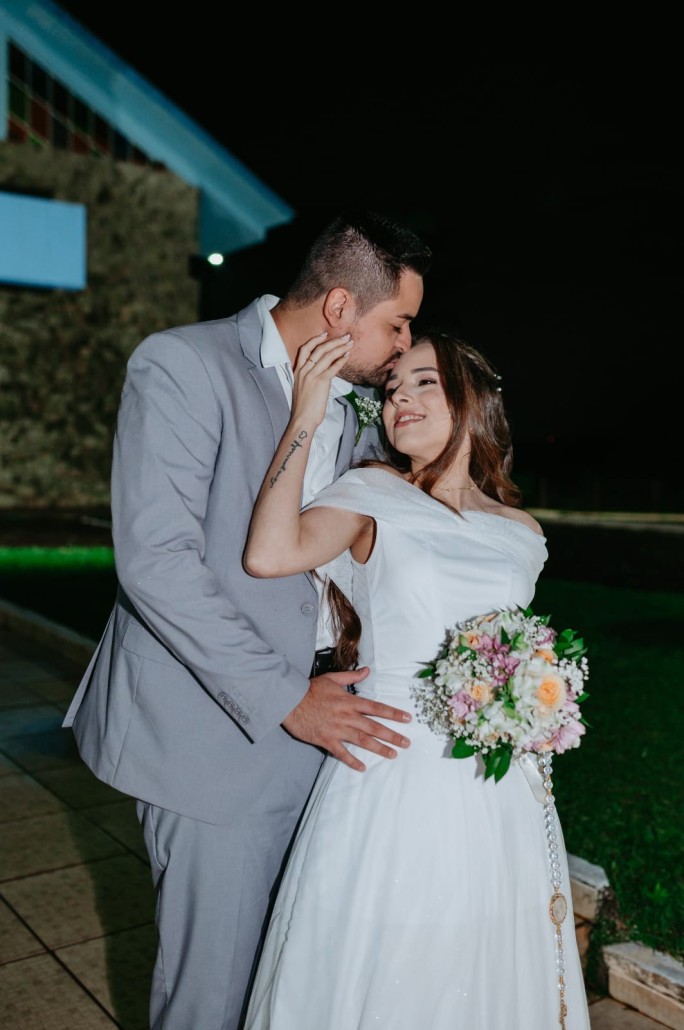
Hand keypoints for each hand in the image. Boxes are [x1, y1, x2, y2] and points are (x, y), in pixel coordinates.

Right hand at [282, 667, 411, 771]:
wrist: (289, 701)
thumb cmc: (310, 689)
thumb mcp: (333, 679)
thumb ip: (352, 677)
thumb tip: (367, 671)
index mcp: (350, 701)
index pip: (376, 708)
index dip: (393, 713)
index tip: (407, 719)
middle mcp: (347, 716)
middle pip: (374, 727)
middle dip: (392, 735)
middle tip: (406, 743)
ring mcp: (337, 729)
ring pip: (362, 740)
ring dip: (379, 748)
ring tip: (392, 754)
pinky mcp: (326, 740)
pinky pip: (341, 753)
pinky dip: (352, 761)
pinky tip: (362, 767)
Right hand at [291, 332, 352, 426]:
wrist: (302, 419)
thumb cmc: (304, 407)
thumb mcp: (303, 387)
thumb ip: (310, 377)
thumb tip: (324, 371)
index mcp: (297, 371)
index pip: (304, 349)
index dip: (315, 339)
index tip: (325, 334)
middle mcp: (303, 370)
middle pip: (319, 349)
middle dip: (334, 341)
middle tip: (346, 336)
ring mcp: (311, 375)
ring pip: (327, 356)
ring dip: (340, 348)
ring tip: (350, 344)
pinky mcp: (321, 382)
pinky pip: (333, 367)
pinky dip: (341, 360)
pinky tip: (347, 356)